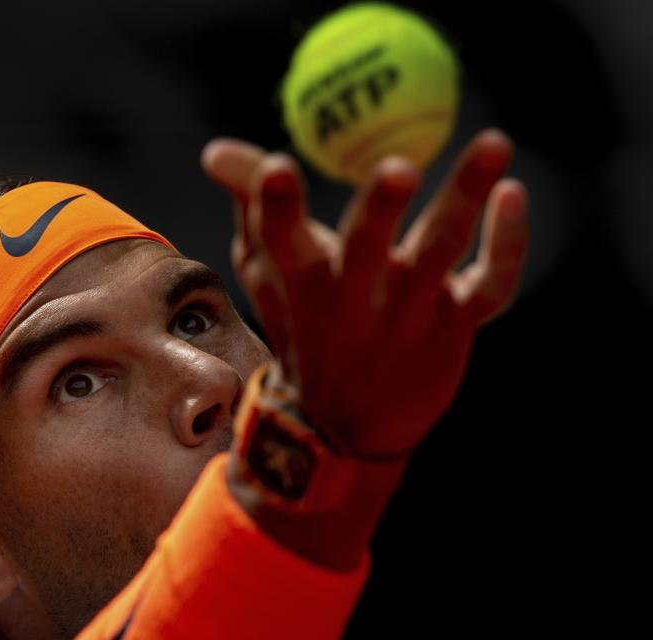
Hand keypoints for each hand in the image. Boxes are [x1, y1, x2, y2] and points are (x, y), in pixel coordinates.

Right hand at [201, 130, 528, 456]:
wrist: (346, 424)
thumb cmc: (302, 327)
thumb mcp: (266, 272)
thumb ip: (251, 205)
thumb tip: (215, 152)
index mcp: (304, 284)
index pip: (284, 240)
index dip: (279, 206)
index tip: (277, 167)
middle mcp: (355, 300)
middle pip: (366, 247)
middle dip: (378, 211)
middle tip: (398, 168)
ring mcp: (410, 313)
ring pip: (439, 250)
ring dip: (464, 196)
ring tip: (494, 142)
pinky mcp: (456, 324)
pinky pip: (491, 284)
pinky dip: (508, 243)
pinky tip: (512, 193)